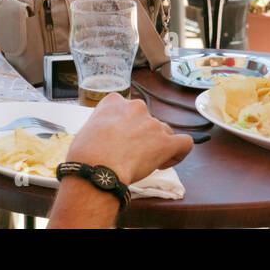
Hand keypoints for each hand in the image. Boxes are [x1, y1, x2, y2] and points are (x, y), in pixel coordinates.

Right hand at [66, 94, 192, 184]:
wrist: (97, 167)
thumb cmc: (85, 154)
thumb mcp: (85, 130)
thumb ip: (100, 127)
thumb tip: (103, 138)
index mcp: (114, 102)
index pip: (127, 109)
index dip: (127, 126)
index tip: (122, 140)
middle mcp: (136, 107)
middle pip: (146, 120)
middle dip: (142, 137)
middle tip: (131, 155)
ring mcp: (152, 123)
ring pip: (164, 132)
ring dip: (158, 145)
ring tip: (147, 163)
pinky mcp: (166, 142)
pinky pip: (184, 143)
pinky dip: (179, 152)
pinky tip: (168, 161)